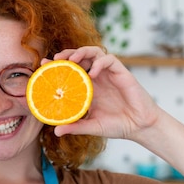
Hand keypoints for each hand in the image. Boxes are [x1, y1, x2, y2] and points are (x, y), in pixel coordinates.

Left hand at [46, 47, 161, 140]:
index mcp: (87, 87)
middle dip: (67, 54)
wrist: (139, 127)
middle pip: (80, 56)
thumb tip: (56, 131)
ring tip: (72, 60)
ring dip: (82, 52)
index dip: (57, 65)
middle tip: (56, 59)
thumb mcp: (92, 126)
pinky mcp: (121, 72)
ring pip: (94, 52)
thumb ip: (75, 127)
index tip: (44, 65)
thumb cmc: (116, 125)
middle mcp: (96, 77)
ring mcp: (108, 73)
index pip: (70, 70)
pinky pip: (109, 60)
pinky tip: (93, 73)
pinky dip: (100, 63)